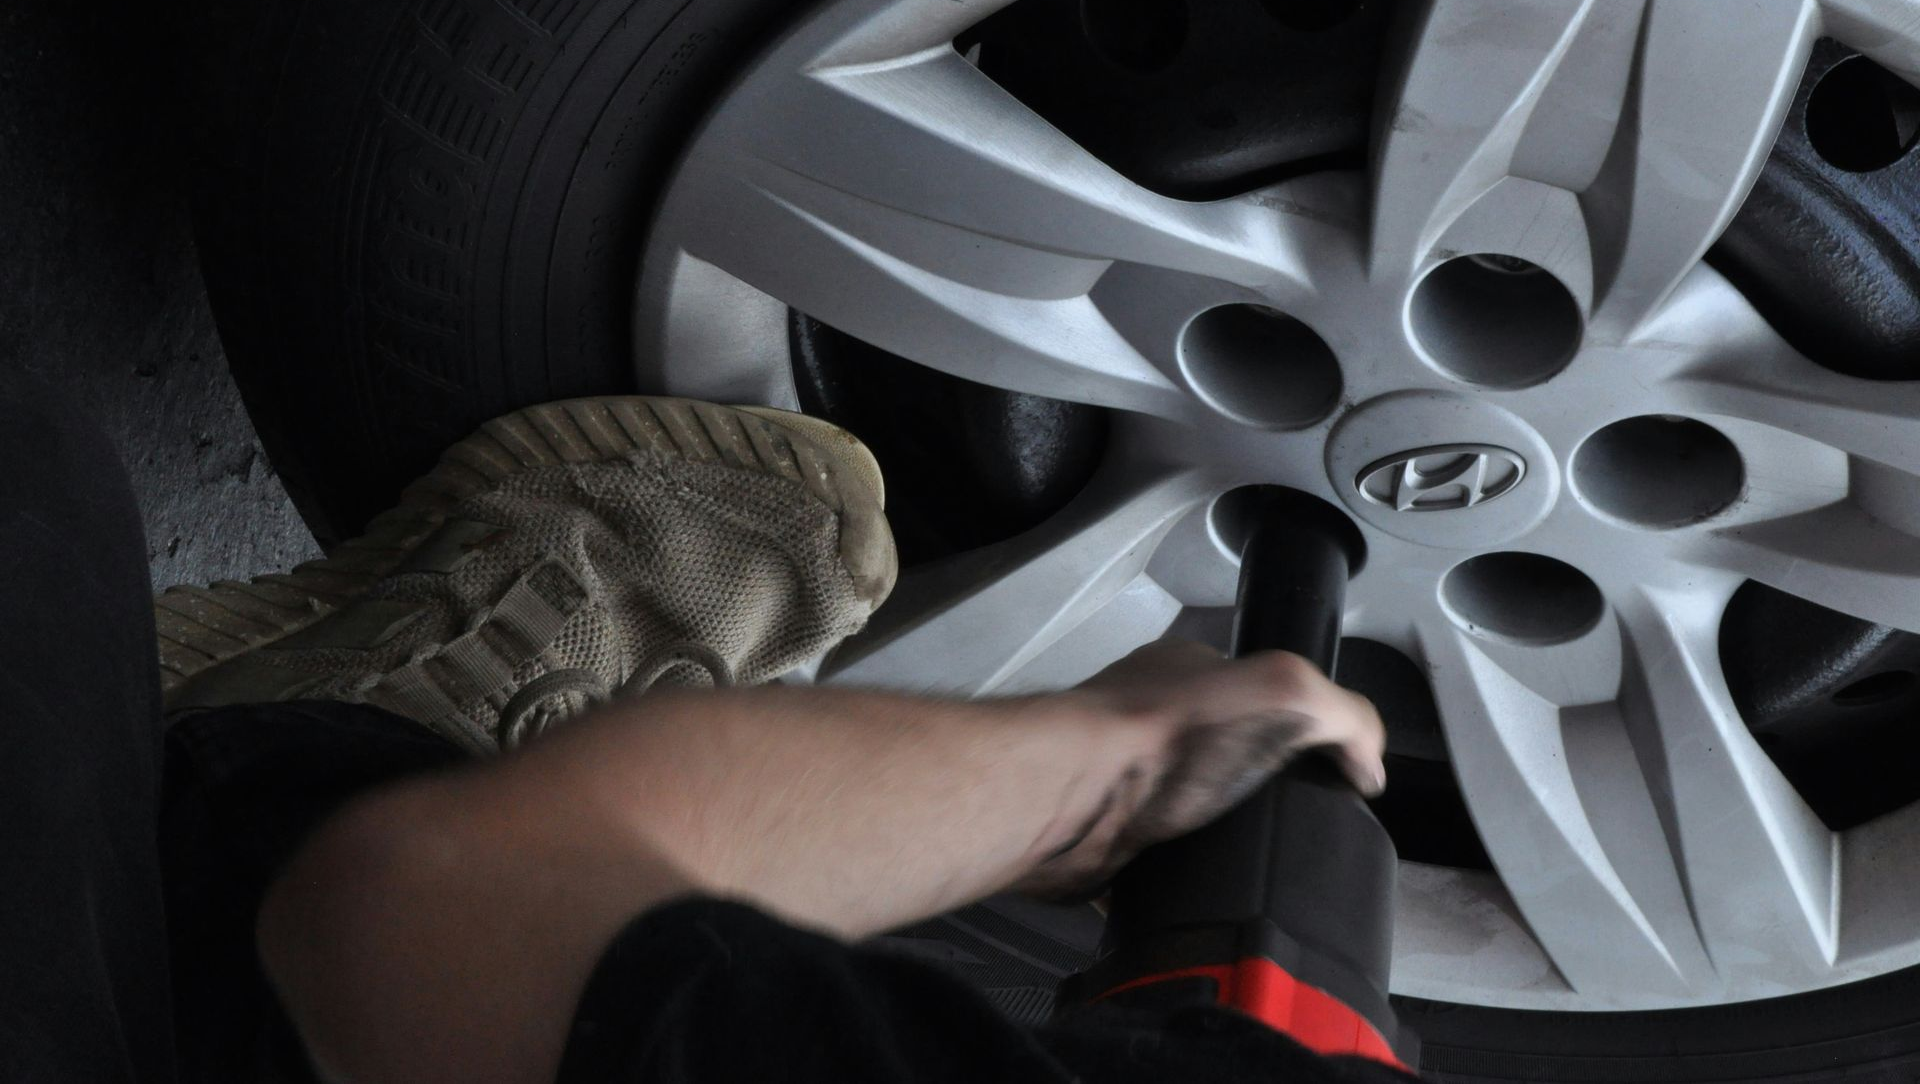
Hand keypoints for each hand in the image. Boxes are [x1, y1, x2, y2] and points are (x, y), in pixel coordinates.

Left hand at [1014, 639, 1386, 898]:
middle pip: (1223, 751)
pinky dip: (1181, 878)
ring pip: (1188, 807)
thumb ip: (1343, 714)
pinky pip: (1155, 861)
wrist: (1073, 800)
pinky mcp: (1105, 835)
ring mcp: (1122, 776)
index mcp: (1186, 671)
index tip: (1331, 774)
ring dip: (1221, 836)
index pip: (1259, 689)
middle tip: (1299, 827)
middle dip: (1259, 787)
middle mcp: (1148, 716)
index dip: (1301, 726)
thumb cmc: (1165, 734)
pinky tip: (1209, 893)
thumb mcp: (1284, 691)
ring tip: (1262, 866)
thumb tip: (1370, 767)